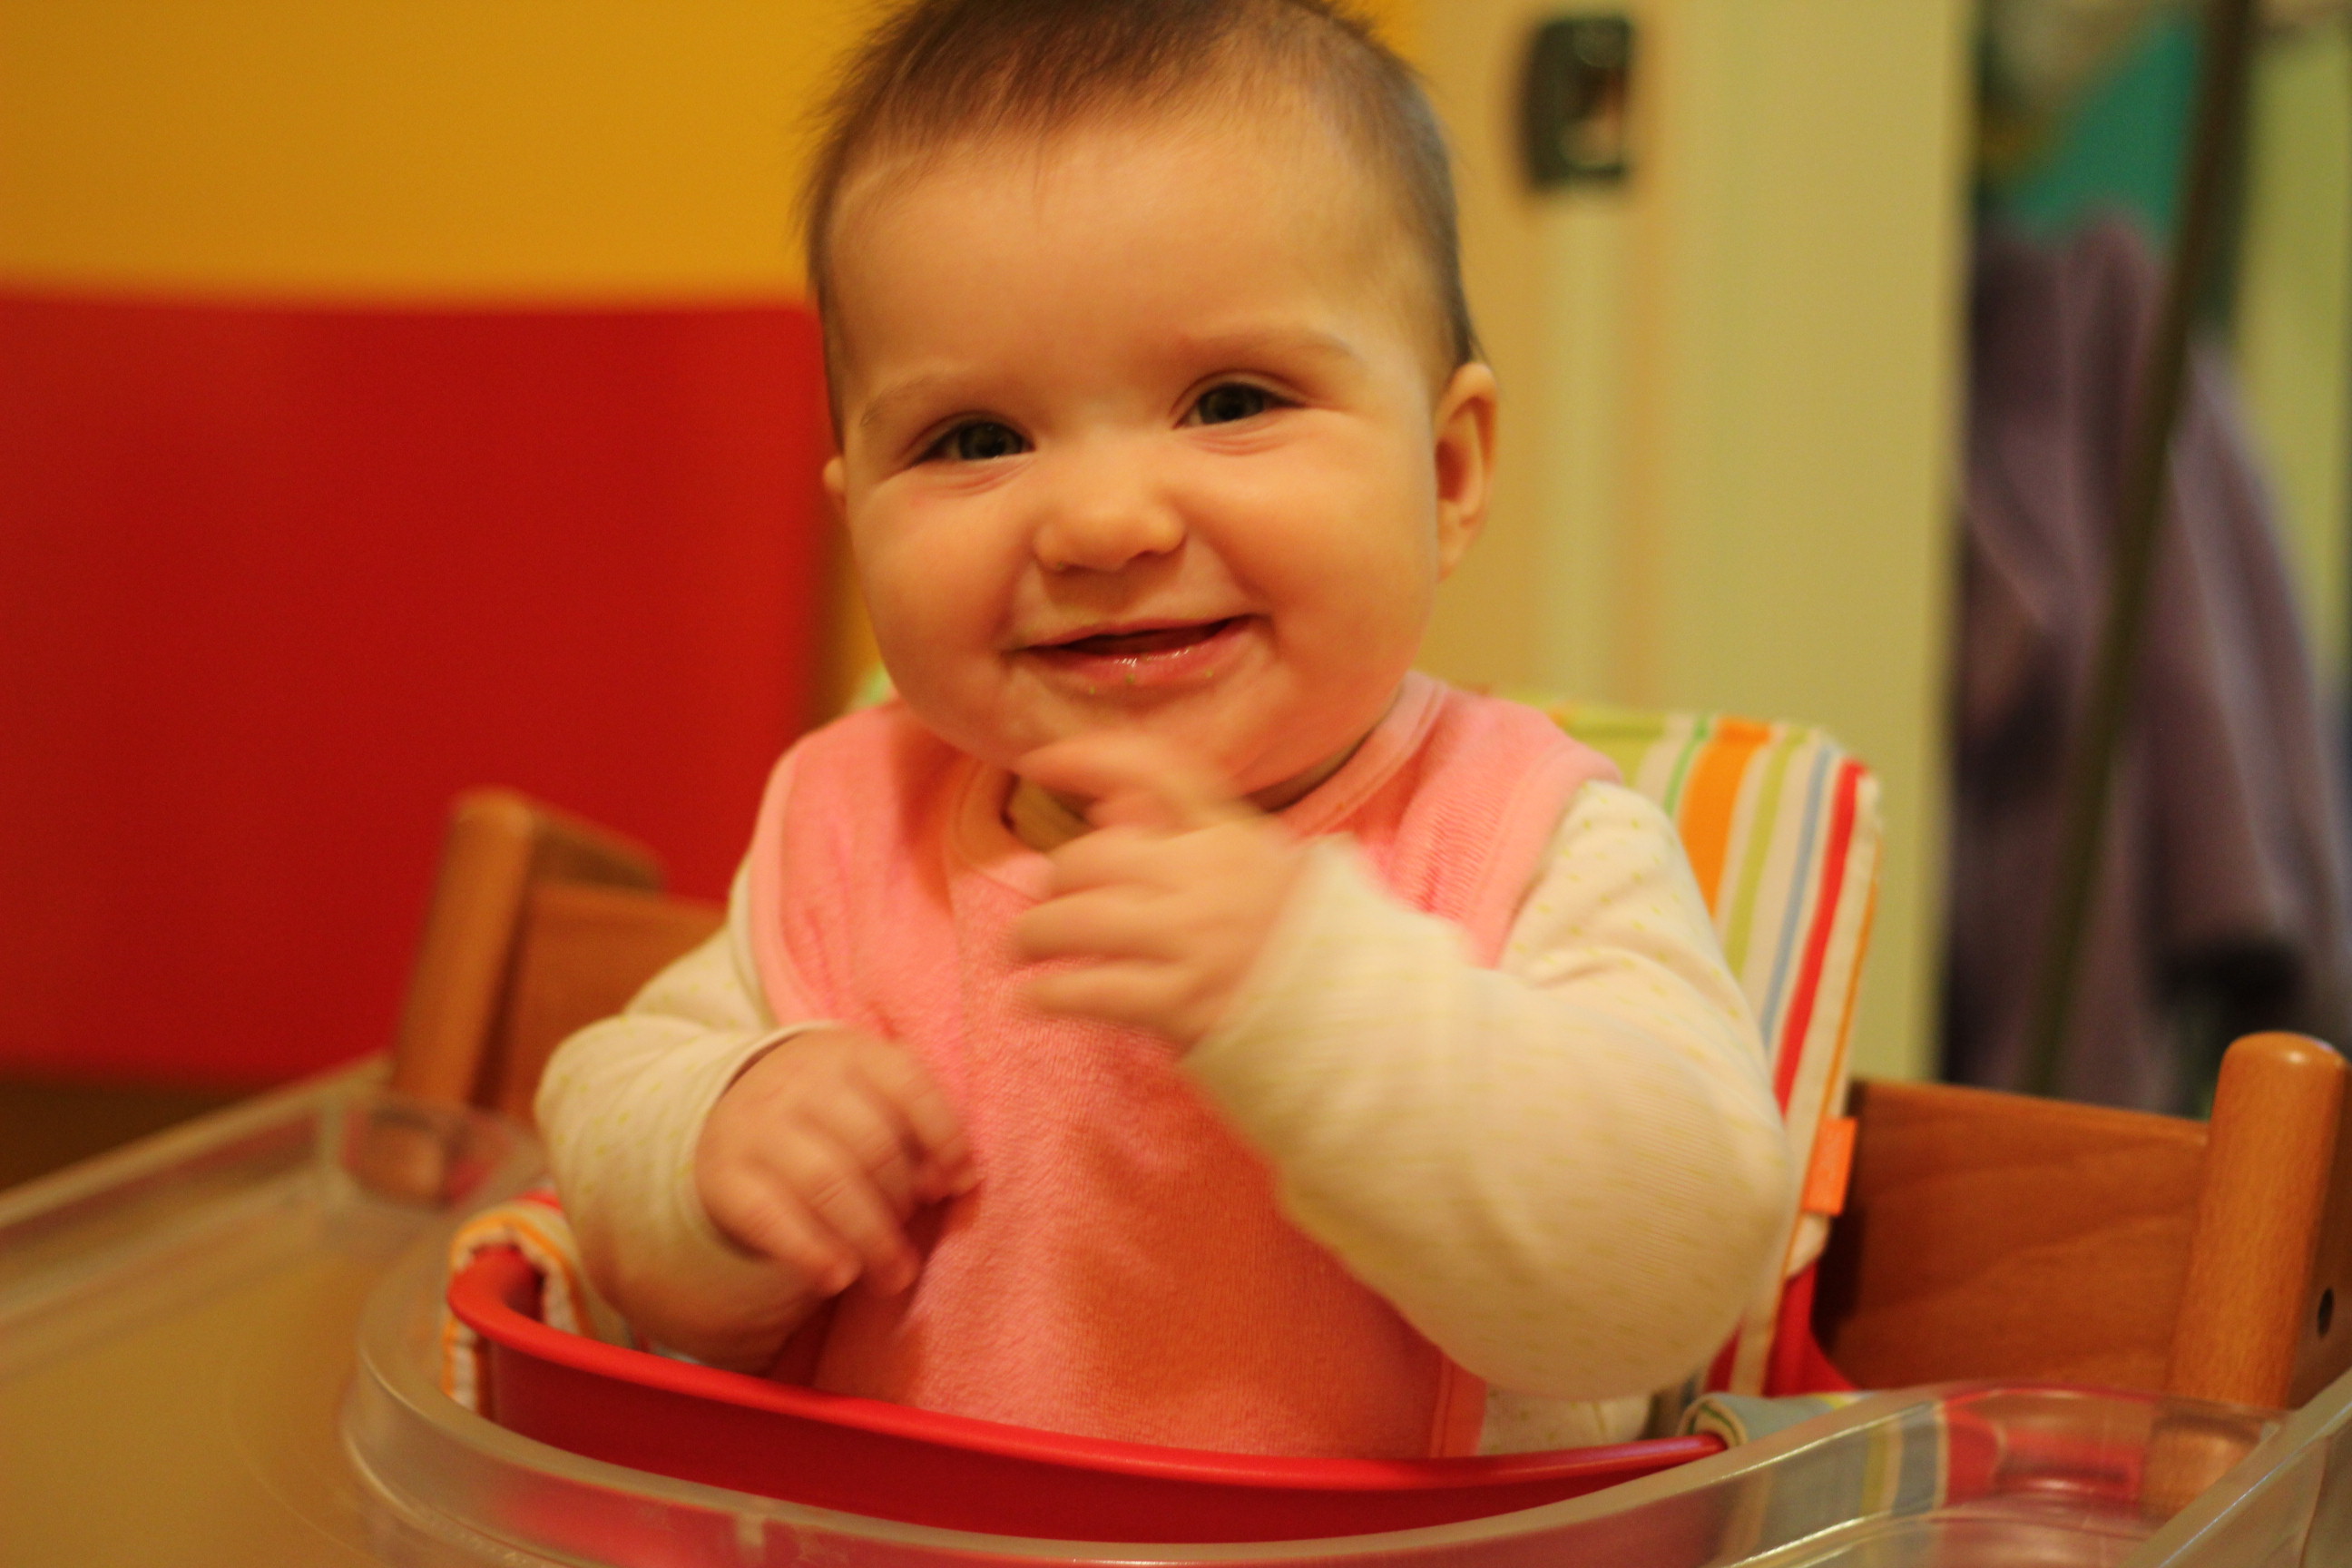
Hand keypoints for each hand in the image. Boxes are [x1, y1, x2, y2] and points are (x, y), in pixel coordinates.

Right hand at [695, 1029, 973, 1302]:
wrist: (737, 1108)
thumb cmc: (833, 1111)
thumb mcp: (874, 1099)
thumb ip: (919, 1132)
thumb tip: (956, 1181)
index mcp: (851, 1054)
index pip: (909, 1086)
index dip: (944, 1138)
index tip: (959, 1185)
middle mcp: (800, 1082)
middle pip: (871, 1145)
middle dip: (902, 1203)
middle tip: (912, 1246)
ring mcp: (756, 1125)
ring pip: (826, 1183)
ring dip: (869, 1238)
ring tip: (892, 1277)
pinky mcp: (723, 1174)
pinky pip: (769, 1218)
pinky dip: (810, 1252)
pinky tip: (838, 1279)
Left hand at [1012, 732, 1306, 1047]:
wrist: (1349, 1017)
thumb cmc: (1287, 935)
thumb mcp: (1252, 864)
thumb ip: (1185, 831)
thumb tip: (1106, 809)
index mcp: (1230, 833)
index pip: (1154, 769)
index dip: (1086, 757)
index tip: (1037, 763)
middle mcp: (1209, 877)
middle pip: (1093, 856)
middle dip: (1057, 882)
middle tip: (1052, 906)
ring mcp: (1194, 941)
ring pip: (1076, 921)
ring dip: (1032, 936)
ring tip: (1024, 949)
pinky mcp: (1181, 1004)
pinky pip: (1088, 990)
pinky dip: (1046, 994)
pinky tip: (1032, 998)